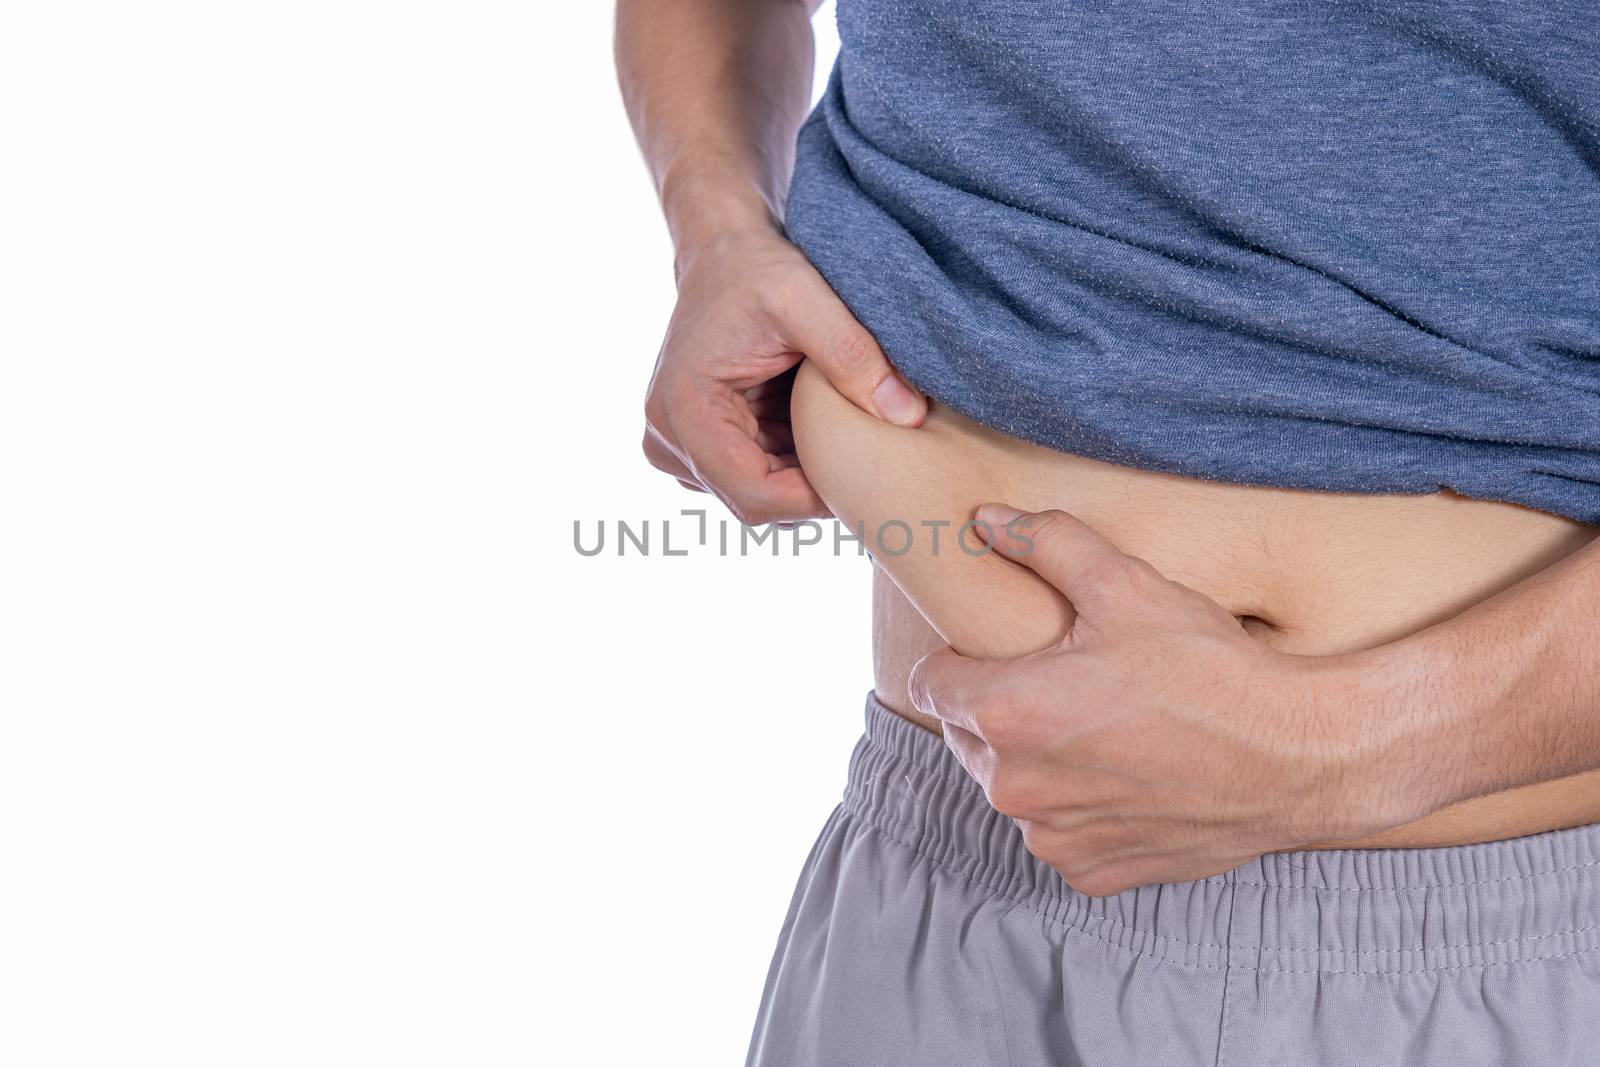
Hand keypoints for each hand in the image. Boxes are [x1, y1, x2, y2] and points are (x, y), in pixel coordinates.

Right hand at [642, 228, 925, 524]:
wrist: (723, 253)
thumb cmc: (757, 269)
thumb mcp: (808, 300)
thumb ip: (856, 357)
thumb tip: (909, 416)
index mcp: (684, 410)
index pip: (753, 495)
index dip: (815, 497)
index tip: (864, 472)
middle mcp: (667, 438)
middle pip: (754, 503)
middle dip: (812, 486)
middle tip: (864, 451)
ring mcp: (677, 447)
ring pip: (756, 496)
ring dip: (801, 473)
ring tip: (835, 426)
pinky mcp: (696, 446)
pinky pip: (752, 478)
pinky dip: (790, 461)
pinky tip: (812, 424)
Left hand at [908, 504, 1420, 896]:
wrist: (1296, 757)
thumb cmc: (1209, 669)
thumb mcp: (1126, 586)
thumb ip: (1046, 544)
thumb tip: (986, 518)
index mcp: (1007, 712)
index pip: (933, 681)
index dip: (965, 658)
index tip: (1006, 650)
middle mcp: (1015, 786)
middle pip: (969, 735)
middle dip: (1001, 707)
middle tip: (1067, 682)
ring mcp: (1052, 837)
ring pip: (1013, 786)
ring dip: (1038, 760)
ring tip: (1103, 728)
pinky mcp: (1090, 872)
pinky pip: (1059, 831)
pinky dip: (1080, 807)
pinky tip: (1128, 775)